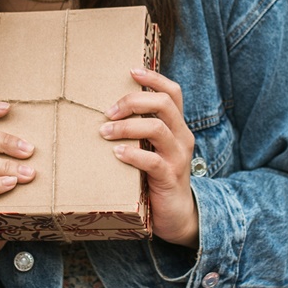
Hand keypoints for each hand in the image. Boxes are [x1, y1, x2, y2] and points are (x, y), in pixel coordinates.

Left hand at [98, 68, 199, 248]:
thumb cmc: (156, 177)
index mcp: (177, 127)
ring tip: (105, 132)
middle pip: (164, 104)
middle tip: (108, 112)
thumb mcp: (151, 149)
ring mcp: (178, 158)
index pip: (173, 93)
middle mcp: (181, 138)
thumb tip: (106, 113)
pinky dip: (132, 154)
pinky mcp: (170, 178)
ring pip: (158, 128)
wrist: (175, 216)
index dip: (154, 78)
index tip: (131, 71)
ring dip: (127, 127)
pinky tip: (116, 154)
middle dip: (133, 101)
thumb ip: (139, 132)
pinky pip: (153, 160)